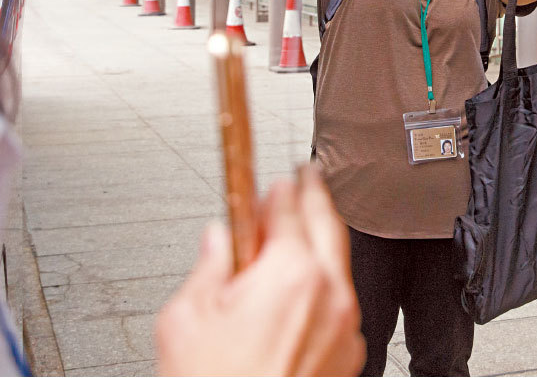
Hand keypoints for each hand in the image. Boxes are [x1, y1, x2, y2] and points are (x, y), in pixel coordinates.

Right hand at [156, 169, 364, 376]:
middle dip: (314, 198)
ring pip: (338, 268)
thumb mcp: (187, 319)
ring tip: (295, 240)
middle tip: (306, 179)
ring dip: (319, 247)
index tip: (272, 180)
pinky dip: (323, 291)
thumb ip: (209, 267)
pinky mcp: (349, 356)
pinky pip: (341, 307)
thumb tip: (218, 242)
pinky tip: (299, 297)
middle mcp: (329, 294)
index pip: (288, 208)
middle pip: (328, 226)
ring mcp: (346, 327)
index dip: (276, 189)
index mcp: (291, 274)